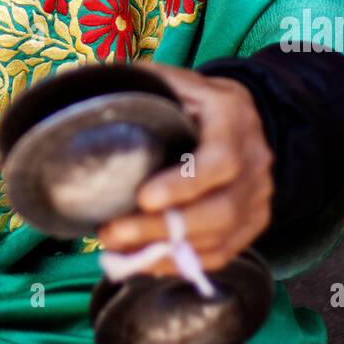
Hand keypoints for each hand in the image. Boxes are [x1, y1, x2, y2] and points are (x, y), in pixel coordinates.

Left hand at [97, 66, 273, 274]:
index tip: (143, 197)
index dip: (184, 185)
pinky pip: (220, 254)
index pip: (220, 161)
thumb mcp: (179, 81)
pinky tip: (144, 258)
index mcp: (234, 119)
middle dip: (164, 227)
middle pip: (220, 210)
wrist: (245, 119)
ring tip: (117, 246)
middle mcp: (255, 162)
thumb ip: (144, 84)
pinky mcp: (253, 223)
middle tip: (113, 232)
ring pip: (219, 238)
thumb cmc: (199, 100)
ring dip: (165, 249)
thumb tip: (85, 85)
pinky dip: (179, 262)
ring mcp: (258, 197)